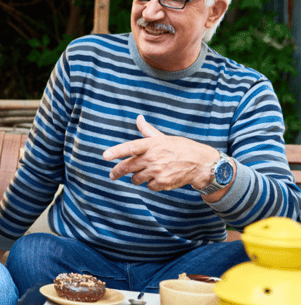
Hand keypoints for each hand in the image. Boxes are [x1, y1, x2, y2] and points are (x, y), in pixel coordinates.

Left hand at [102, 115, 220, 191]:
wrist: (200, 163)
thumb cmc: (180, 148)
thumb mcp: (163, 137)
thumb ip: (147, 130)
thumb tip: (138, 118)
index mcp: (152, 144)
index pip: (130, 147)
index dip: (116, 152)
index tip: (105, 156)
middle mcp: (153, 158)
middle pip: (127, 167)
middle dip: (117, 172)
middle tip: (112, 175)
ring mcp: (157, 171)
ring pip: (136, 179)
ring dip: (137, 177)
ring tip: (146, 173)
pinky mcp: (162, 183)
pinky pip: (148, 186)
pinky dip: (151, 183)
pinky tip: (159, 178)